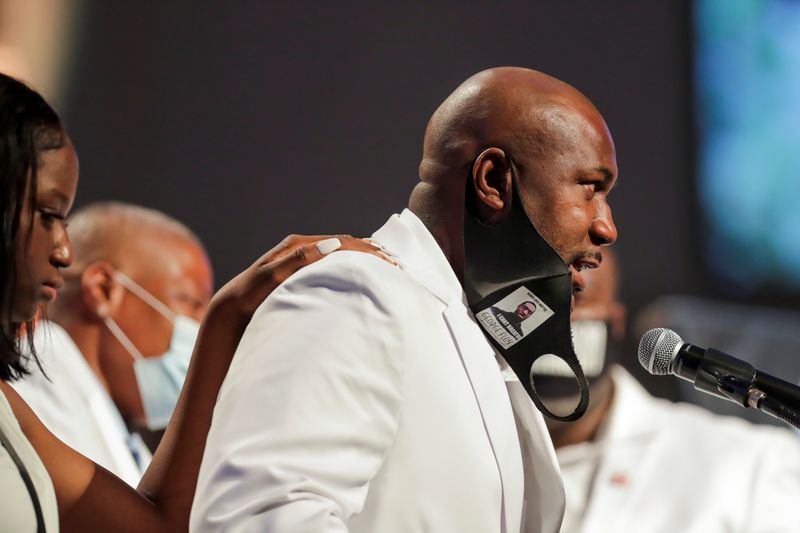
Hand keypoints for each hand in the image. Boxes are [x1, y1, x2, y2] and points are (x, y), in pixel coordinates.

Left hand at [212, 235, 390, 320]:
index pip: (340, 242)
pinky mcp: (300, 272)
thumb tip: (331, 245)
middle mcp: (300, 248)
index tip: (387, 260)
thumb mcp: (271, 277)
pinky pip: (332, 263)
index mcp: (297, 245)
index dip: (366, 250)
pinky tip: (362, 271)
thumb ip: (299, 260)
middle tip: (395, 262)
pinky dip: (351, 264)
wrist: (230, 311)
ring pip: (340, 253)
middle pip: (344, 244)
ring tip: (386, 263)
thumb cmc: (249, 296)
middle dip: (370, 251)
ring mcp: (301, 259)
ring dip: (363, 257)